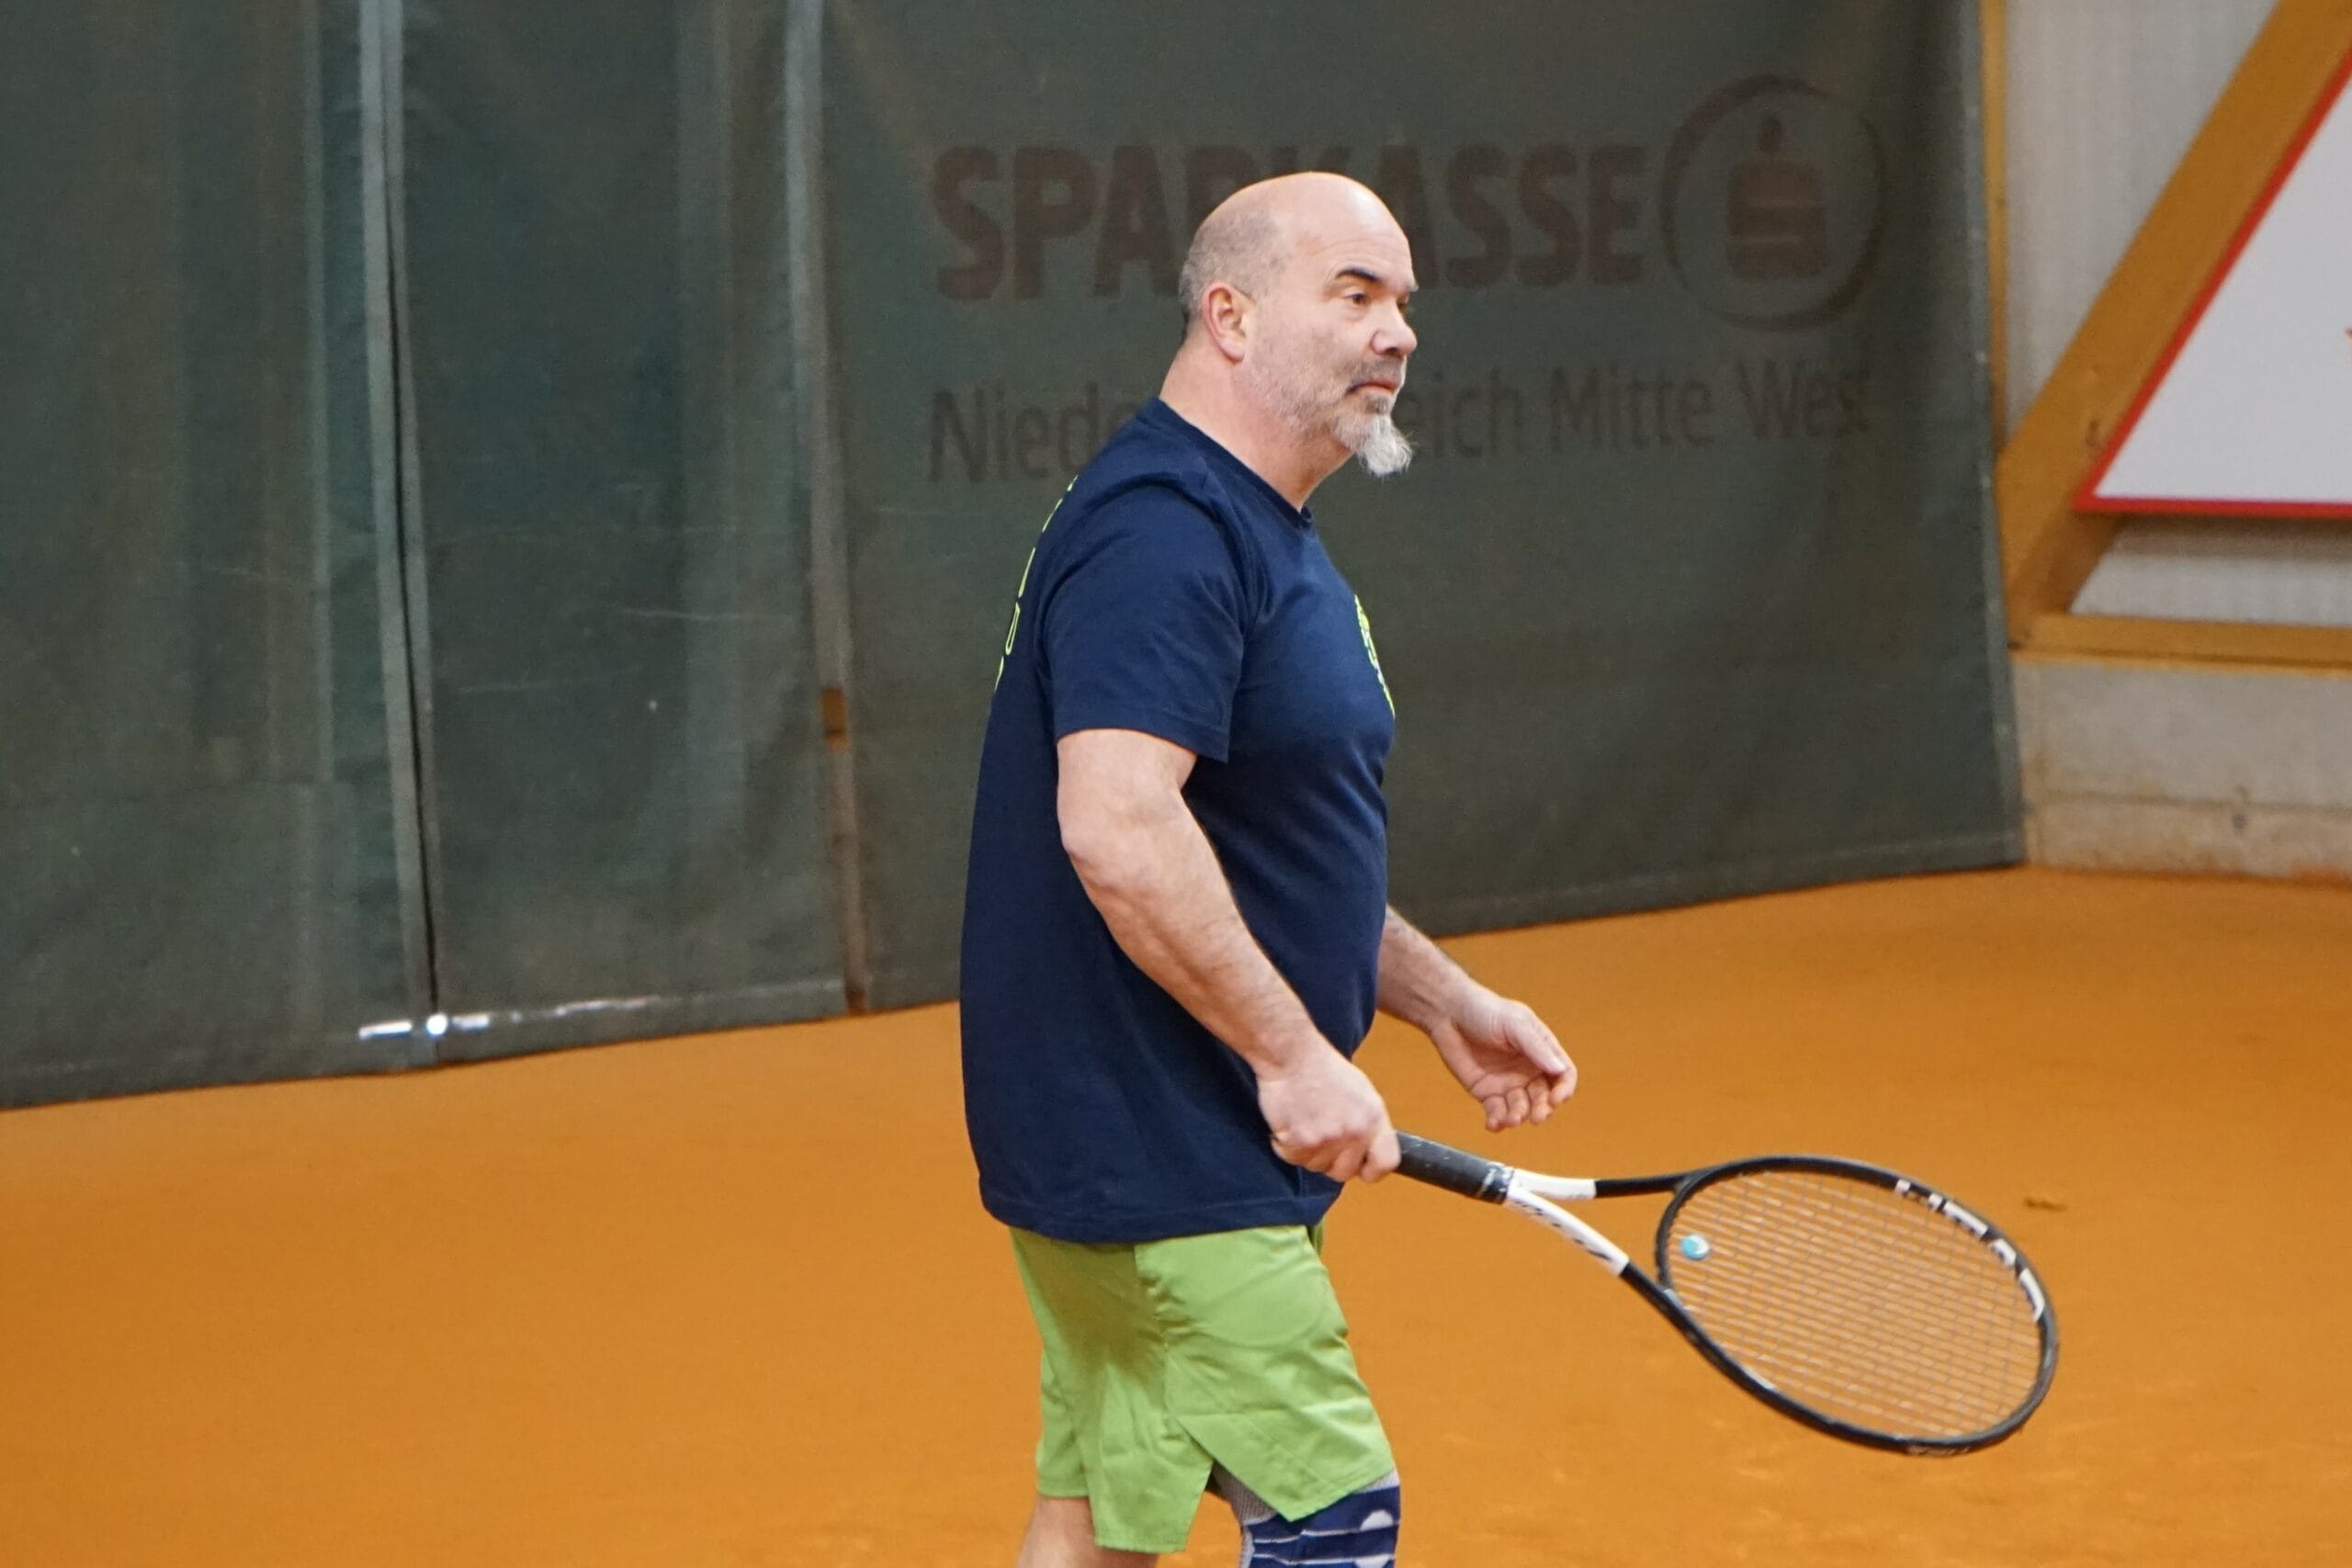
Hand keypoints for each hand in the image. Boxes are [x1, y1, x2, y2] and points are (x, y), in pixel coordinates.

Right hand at [1258, 1045, 1399, 1182]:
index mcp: (1374, 1118)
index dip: (1371, 1170)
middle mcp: (1356, 1131)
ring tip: (1303, 1121)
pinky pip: (1293, 1158)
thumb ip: (1368, 1124)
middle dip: (1330, 1161)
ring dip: (1306, 1151)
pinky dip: (1286, 1145)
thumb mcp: (1361, 1092)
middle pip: (1344, 1172)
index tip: (1360, 1168)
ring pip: (1316, 1166)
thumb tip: (1367, 1151)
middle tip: (1319, 1138)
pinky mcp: (1302, 1141)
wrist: (1291, 1054)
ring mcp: (1329, 1139)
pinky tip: (1288, 1122)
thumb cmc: (1322, 1068)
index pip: (1386, 1162)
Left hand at [1430, 987, 1575, 1131]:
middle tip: (1535, 1117)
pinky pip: (1497, 1113)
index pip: (1563, 1074)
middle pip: (1545, 1097)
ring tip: (1509, 1119)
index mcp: (1541, 1050)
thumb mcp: (1515, 1023)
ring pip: (1522, 1109)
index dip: (1564, 1089)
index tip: (1556, 1099)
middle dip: (1542, 1109)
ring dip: (1519, 1117)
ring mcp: (1508, 1083)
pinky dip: (1497, 1122)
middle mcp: (1529, 1070)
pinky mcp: (1487, 1092)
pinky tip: (1493, 1124)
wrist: (1448, 1013)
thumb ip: (1536, 1047)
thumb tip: (1559, 1069)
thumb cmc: (1484, 1010)